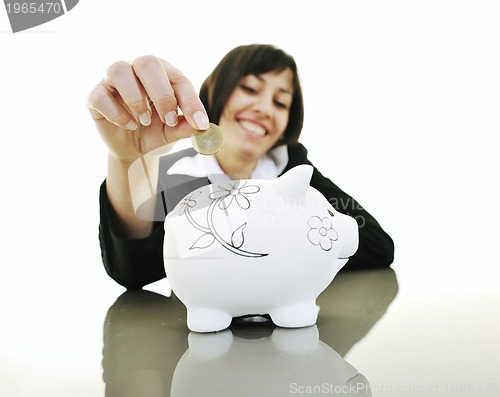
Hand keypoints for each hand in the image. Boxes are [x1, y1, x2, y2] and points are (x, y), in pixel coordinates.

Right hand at [87, 55, 208, 164]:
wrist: (132, 148)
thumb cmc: (156, 130)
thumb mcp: (174, 131)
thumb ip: (186, 127)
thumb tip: (201, 129)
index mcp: (161, 73)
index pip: (178, 78)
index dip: (190, 101)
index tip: (199, 124)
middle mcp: (136, 70)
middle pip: (147, 62)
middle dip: (162, 93)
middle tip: (169, 119)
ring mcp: (112, 81)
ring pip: (119, 70)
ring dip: (136, 98)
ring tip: (145, 121)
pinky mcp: (95, 96)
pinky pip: (100, 95)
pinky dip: (117, 113)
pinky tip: (129, 125)